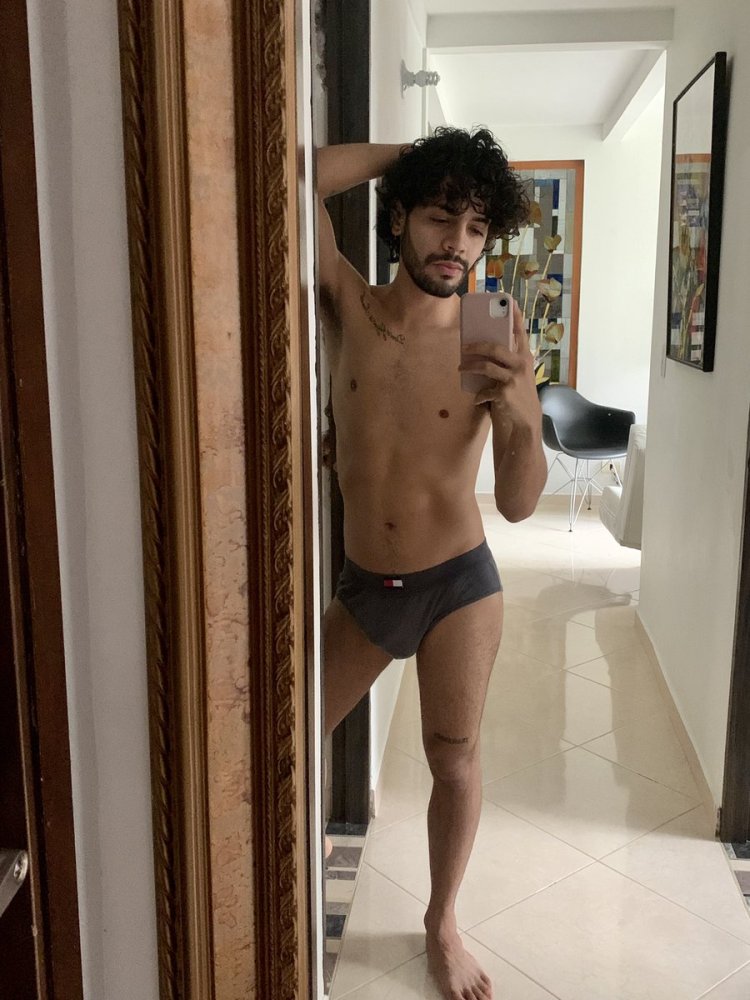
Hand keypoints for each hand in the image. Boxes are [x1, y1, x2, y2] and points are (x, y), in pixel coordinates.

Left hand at [459, 301, 540, 427]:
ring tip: (461, 368)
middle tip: (463, 346)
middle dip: (476, 345)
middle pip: (495, 348)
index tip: (509, 301)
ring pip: (485, 366)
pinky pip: (484, 390)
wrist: (525, 422)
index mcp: (525, 356)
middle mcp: (521, 364)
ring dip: (469, 367)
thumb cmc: (517, 396)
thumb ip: (505, 362)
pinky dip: (478, 395)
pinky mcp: (505, 393)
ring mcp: (514, 378)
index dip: (515, 316)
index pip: (520, 332)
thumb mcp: (516, 375)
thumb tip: (481, 348)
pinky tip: (477, 399)